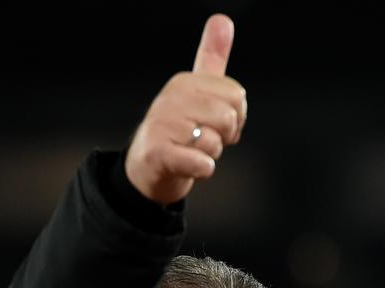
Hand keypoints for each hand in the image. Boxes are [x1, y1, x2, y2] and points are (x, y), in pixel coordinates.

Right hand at [125, 13, 248, 205]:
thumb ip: (211, 58)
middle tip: (203, 140)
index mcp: (185, 82)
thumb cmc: (178, 131)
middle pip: (228, 118)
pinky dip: (203, 170)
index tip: (215, 123)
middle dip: (223, 137)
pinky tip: (190, 166)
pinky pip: (202, 163)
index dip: (235, 117)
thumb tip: (223, 19)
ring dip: (209, 155)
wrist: (147, 169)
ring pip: (215, 143)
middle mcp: (171, 99)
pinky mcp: (158, 153)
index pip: (237, 95)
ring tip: (191, 151)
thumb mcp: (196, 91)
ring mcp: (162, 125)